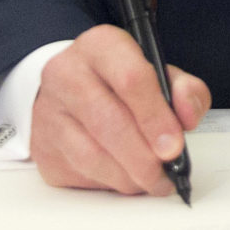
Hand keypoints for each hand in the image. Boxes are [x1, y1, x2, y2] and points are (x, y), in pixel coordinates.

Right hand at [29, 23, 210, 195]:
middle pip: (109, 123)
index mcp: (101, 46)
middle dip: (144, 158)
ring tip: (151, 181)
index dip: (156, 117)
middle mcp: (67, 74)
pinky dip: (109, 183)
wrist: (69, 88)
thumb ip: (184, 89)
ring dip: (129, 177)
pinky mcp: (42, 147)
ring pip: (92, 156)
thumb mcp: (158, 71)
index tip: (174, 146)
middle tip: (165, 174)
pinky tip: (126, 177)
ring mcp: (49, 112)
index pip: (131, 79)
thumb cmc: (118, 81)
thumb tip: (187, 115)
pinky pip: (80, 173)